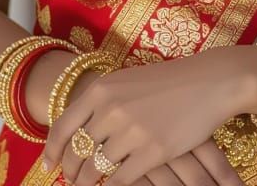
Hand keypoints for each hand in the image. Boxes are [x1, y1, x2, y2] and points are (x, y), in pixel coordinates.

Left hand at [41, 48, 252, 185]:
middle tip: (71, 180)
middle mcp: (111, 110)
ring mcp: (131, 132)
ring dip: (88, 182)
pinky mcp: (152, 151)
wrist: (208, 82)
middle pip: (78, 152)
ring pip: (96, 169)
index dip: (52, 150)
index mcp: (103, 89)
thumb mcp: (128, 81)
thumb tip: (79, 128)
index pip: (63, 126)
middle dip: (71, 171)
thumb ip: (103, 101)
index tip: (48, 165)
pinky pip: (120, 180)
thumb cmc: (167, 81)